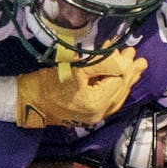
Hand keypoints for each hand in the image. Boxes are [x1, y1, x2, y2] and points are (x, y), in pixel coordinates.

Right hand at [14, 47, 147, 127]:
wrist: (27, 101)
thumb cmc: (48, 83)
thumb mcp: (76, 69)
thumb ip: (102, 64)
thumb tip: (122, 61)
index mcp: (96, 103)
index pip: (119, 81)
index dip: (126, 65)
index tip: (129, 51)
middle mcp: (98, 113)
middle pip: (120, 90)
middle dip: (130, 73)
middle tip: (139, 58)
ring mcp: (93, 117)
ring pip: (116, 98)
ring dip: (125, 82)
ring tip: (134, 69)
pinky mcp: (87, 115)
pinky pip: (108, 102)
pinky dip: (116, 90)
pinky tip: (119, 83)